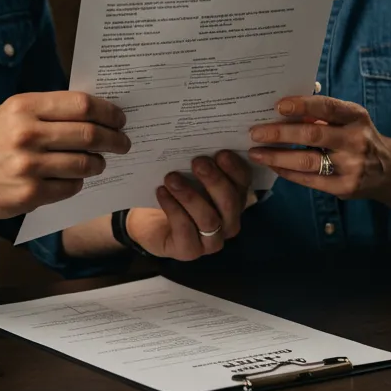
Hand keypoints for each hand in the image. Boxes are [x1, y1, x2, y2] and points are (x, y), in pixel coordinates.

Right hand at [0, 91, 129, 218]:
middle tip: (123, 142)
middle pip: (89, 134)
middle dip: (114, 139)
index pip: (82, 105)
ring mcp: (27, 166)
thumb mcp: (11, 112)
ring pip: (84, 164)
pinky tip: (75, 178)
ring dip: (98, 163)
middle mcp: (26, 134)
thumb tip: (95, 110)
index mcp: (24, 107)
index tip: (120, 118)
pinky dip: (78, 182)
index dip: (108, 112)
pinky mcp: (29, 194)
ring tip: (99, 162)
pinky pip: (70, 187)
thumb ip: (47, 109)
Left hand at [125, 151, 251, 260]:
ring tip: (171, 178)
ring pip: (209, 219)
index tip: (220, 152)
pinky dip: (173, 209)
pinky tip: (161, 193)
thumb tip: (200, 139)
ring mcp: (211, 240)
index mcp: (234, 199)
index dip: (235, 168)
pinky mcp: (189, 251)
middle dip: (214, 181)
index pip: (243, 183)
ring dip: (190, 196)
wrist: (147, 219)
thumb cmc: (174, 192)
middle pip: (230, 202)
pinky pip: (185, 230)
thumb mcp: (187, 173)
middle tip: (197, 162)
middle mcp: (228, 221)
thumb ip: (199, 162)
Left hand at [247, 95, 390, 199]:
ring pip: (306, 161)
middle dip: (279, 133)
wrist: (389, 171)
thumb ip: (322, 113)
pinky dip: (287, 173)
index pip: (327, 107)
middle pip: (312, 135)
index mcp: (356, 117)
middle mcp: (356, 140)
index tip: (278, 105)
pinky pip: (309, 180)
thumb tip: (282, 106)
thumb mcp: (348, 120)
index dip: (302, 105)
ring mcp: (352, 166)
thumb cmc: (358, 137)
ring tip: (256, 152)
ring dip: (276, 156)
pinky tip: (272, 166)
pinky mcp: (345, 188)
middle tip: (255, 132)